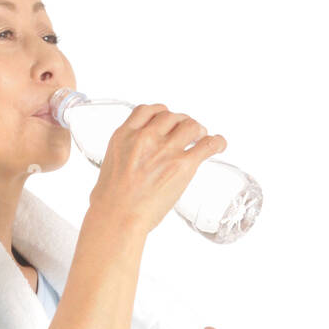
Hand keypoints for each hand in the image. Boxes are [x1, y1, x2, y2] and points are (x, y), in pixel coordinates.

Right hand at [89, 103, 226, 233]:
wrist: (118, 217)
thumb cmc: (110, 201)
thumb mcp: (109, 166)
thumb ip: (124, 157)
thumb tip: (131, 165)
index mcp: (124, 136)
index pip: (146, 110)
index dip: (160, 112)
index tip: (166, 117)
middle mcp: (146, 137)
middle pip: (171, 116)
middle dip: (181, 122)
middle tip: (187, 132)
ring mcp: (165, 150)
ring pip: (190, 125)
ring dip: (198, 130)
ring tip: (201, 137)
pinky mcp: (182, 164)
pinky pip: (207, 144)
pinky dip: (217, 142)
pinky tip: (219, 144)